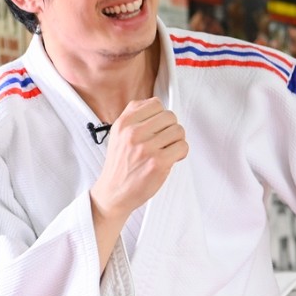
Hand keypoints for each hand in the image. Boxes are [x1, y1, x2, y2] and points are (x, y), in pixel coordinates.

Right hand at [89, 98, 187, 219]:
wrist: (113, 192)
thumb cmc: (120, 164)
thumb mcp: (118, 133)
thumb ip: (134, 115)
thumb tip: (156, 103)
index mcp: (124, 123)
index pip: (156, 104)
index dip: (161, 116)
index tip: (158, 128)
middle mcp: (133, 133)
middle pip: (170, 116)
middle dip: (171, 128)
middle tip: (165, 141)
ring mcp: (146, 148)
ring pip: (179, 131)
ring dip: (177, 141)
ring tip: (167, 150)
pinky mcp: (158, 163)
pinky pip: (182, 147)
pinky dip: (181, 153)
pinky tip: (171, 158)